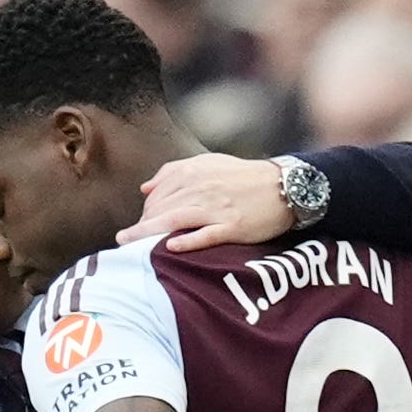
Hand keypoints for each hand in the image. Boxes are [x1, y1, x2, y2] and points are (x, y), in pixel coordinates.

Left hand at [115, 154, 290, 252]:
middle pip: (161, 208)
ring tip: (128, 244)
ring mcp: (217, 208)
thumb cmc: (245, 177)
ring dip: (148, 233)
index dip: (143, 212)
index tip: (135, 227)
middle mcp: (201, 188)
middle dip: (140, 225)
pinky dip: (187, 241)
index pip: (157, 194)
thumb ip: (174, 172)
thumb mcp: (209, 164)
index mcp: (193, 172)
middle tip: (126, 242)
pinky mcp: (232, 226)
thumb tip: (145, 187)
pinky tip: (170, 247)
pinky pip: (205, 235)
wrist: (284, 186)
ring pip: (175, 220)